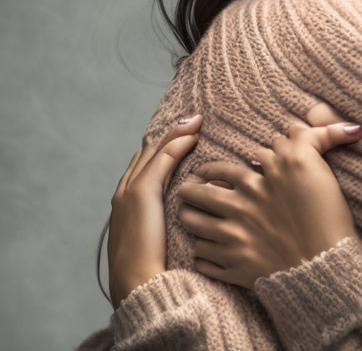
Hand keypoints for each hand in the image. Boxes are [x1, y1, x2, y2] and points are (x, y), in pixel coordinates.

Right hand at [108, 113, 202, 308]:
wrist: (139, 283)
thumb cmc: (156, 267)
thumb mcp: (162, 235)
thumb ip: (172, 214)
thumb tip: (196, 202)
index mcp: (127, 201)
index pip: (147, 163)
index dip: (166, 146)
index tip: (187, 133)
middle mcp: (124, 191)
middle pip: (149, 152)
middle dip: (170, 134)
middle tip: (194, 119)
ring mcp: (130, 191)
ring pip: (155, 152)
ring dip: (176, 134)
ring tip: (196, 121)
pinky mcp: (141, 194)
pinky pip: (161, 162)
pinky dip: (176, 146)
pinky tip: (192, 138)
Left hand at [175, 108, 361, 288]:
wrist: (324, 263)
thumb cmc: (323, 213)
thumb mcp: (315, 164)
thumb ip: (303, 139)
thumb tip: (294, 126)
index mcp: (253, 183)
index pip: (223, 167)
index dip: (213, 167)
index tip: (205, 170)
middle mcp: (238, 208)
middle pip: (199, 194)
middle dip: (188, 190)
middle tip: (185, 190)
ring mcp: (233, 240)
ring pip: (195, 225)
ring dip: (188, 219)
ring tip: (187, 216)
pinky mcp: (235, 269)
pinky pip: (204, 261)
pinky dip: (201, 255)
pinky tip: (203, 252)